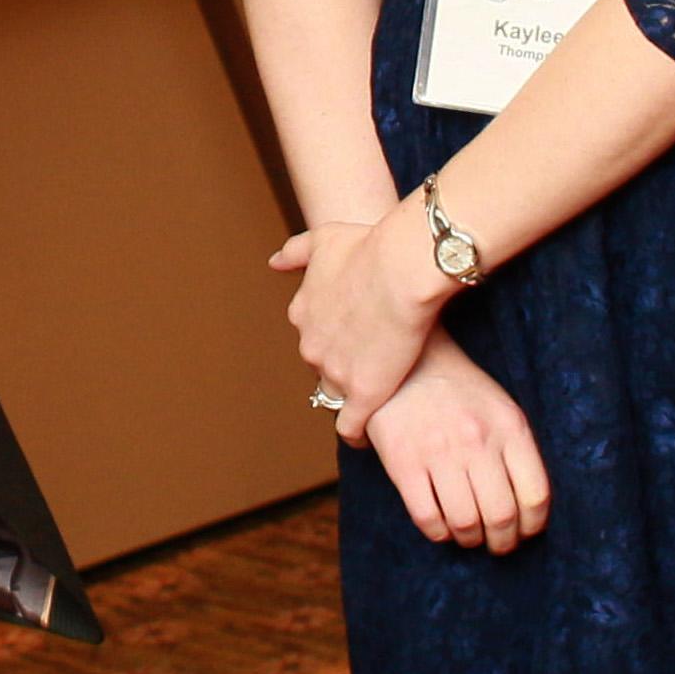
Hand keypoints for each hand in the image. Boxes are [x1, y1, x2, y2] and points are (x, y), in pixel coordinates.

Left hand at [276, 211, 444, 430]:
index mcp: (303, 313)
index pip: (313, 336)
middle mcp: (312, 346)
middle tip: (371, 361)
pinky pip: (351, 426)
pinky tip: (365, 434)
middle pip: (322, 366)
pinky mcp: (363, 395)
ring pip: (335, 396)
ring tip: (373, 398)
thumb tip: (273, 263)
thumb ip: (296, 252)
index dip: (334, 338)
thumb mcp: (324, 238)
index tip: (353, 337)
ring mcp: (336, 373)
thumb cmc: (369, 246)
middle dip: (341, 366)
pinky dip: (356, 432)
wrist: (401, 269)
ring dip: (349, 398)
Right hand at [361, 335, 549, 551]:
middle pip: (501, 516)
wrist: (405, 362)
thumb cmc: (460, 391)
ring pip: (465, 523)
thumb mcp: (501, 408)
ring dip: (471, 540)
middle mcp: (478, 441)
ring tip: (470, 537)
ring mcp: (439, 452)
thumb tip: (527, 508)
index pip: (536, 494)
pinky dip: (439, 534)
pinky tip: (443, 527)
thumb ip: (517, 451)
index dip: (534, 525)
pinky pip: (427, 518)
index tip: (526, 532)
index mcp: (510, 427)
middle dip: (503, 542)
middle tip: (498, 545)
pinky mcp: (404, 463)